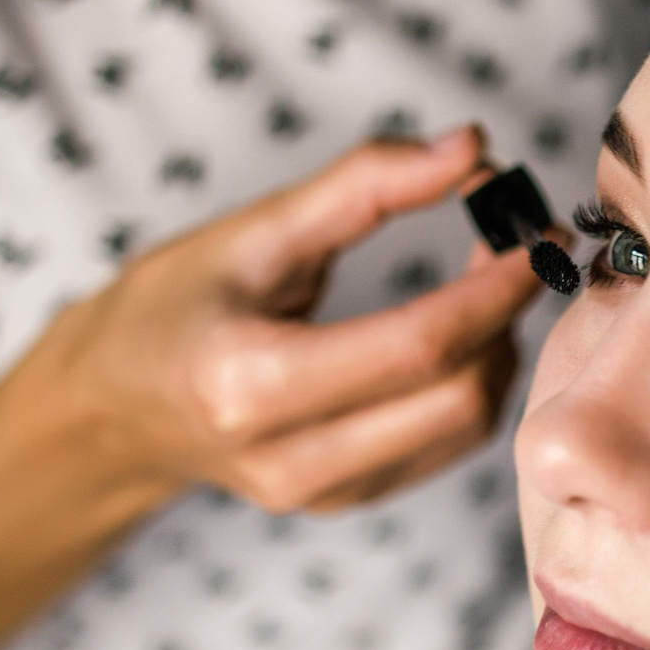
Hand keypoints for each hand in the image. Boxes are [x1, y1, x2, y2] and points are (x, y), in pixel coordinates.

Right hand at [42, 126, 543, 513]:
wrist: (112, 406)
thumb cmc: (173, 306)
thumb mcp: (252, 231)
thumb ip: (364, 184)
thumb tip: (472, 146)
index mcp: (251, 385)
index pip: (419, 345)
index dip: (497, 286)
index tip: (537, 231)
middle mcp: (288, 460)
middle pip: (458, 396)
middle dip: (508, 316)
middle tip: (517, 248)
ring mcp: (319, 495)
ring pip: (466, 428)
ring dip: (499, 348)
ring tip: (488, 280)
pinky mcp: (343, 503)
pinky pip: (445, 447)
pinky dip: (473, 382)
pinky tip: (459, 331)